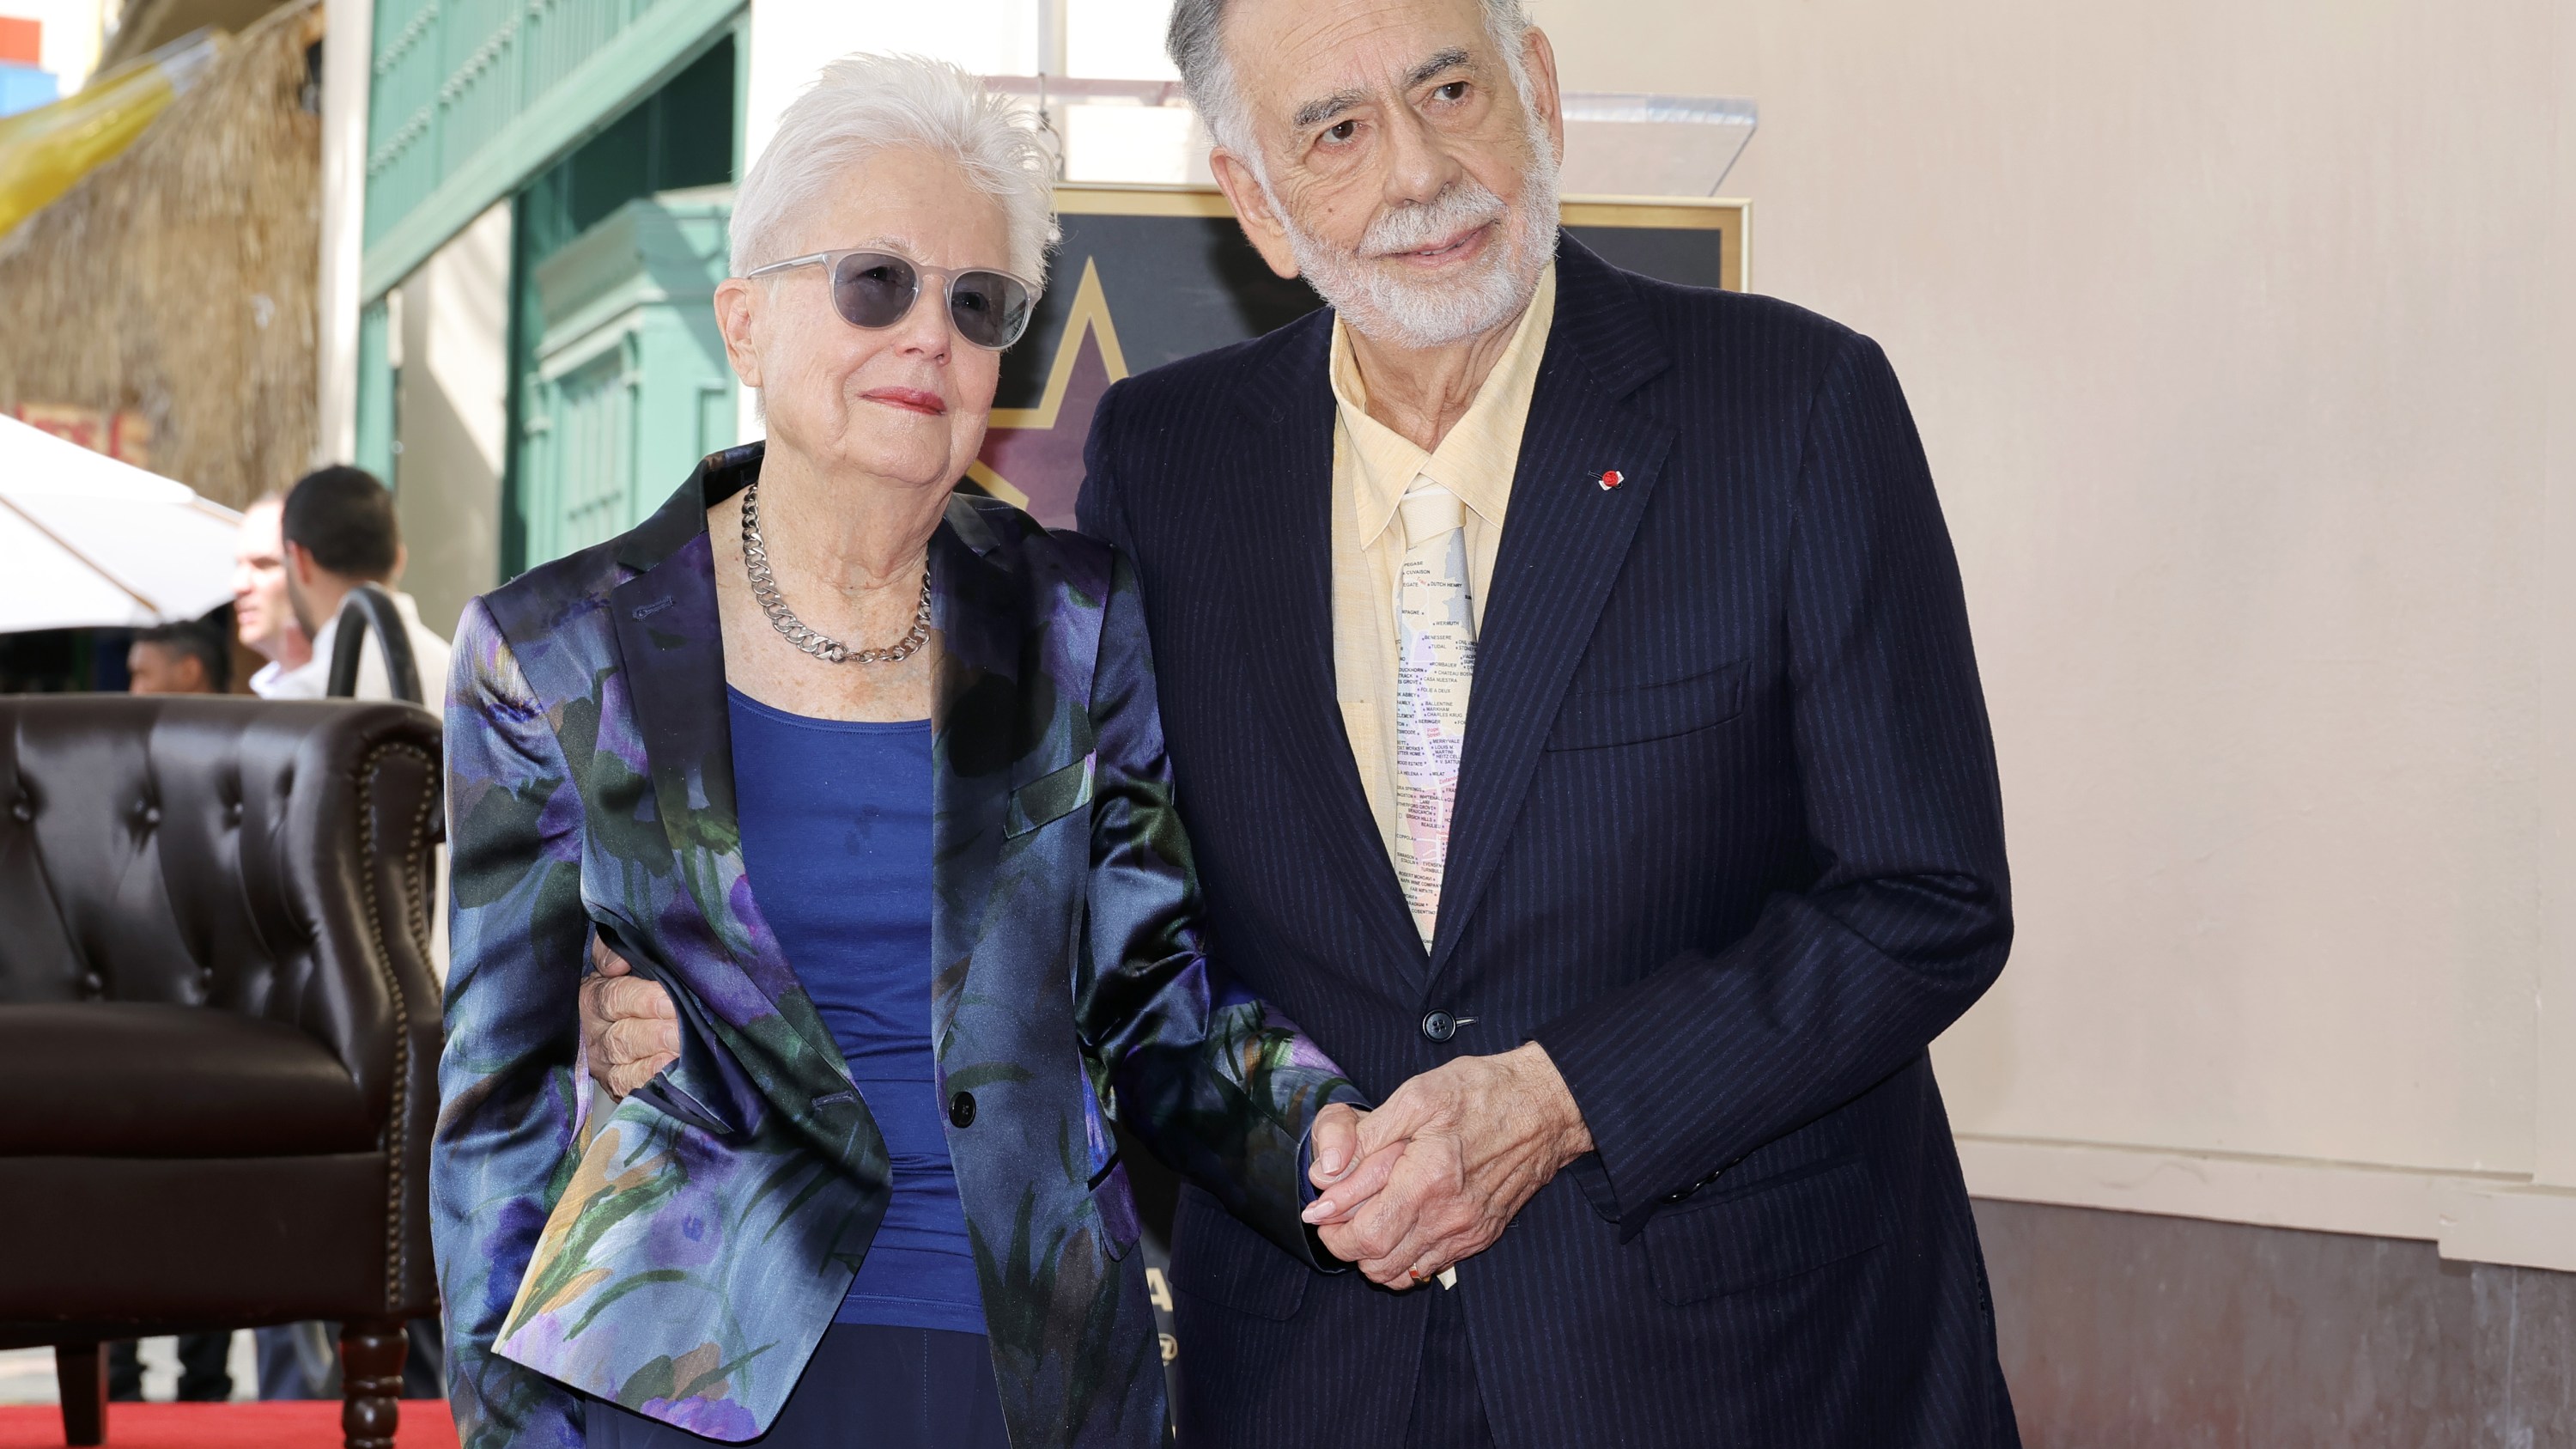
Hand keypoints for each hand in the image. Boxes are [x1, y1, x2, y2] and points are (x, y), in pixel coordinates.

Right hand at [579, 935, 678, 1097]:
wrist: (593, 1022)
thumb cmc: (618, 985)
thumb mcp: (609, 962)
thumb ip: (609, 951)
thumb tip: (617, 961)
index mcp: (592, 998)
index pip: (614, 998)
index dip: (642, 1000)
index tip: (669, 1000)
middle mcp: (593, 1035)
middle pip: (623, 1036)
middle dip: (654, 1034)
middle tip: (679, 1031)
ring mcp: (603, 1065)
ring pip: (625, 1067)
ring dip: (654, 1061)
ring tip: (680, 1053)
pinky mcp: (615, 1086)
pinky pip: (630, 1089)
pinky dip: (650, 1083)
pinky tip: (670, 1077)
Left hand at [1300, 1042, 1592, 1288]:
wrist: (1546, 1105)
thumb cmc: (1481, 1092)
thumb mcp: (1415, 1096)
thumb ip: (1364, 1139)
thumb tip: (1323, 1176)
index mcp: (1429, 1181)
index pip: (1365, 1239)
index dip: (1332, 1231)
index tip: (1320, 1210)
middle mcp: (1451, 1217)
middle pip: (1378, 1265)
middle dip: (1347, 1245)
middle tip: (1339, 1213)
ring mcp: (1469, 1232)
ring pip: (1403, 1274)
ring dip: (1375, 1255)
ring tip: (1369, 1216)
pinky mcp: (1482, 1235)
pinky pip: (1432, 1267)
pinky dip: (1406, 1255)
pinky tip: (1402, 1221)